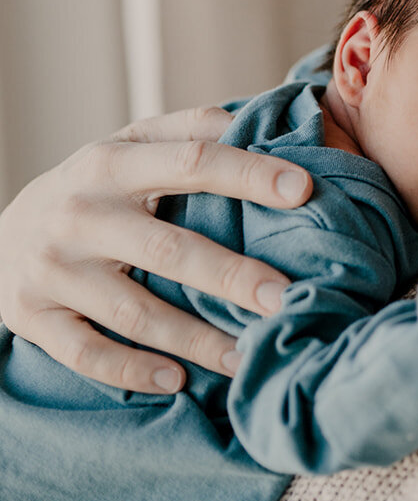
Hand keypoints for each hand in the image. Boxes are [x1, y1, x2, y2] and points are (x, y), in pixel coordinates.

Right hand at [0, 108, 310, 392]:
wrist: (0, 232)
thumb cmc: (95, 187)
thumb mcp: (130, 144)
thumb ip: (191, 131)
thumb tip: (262, 120)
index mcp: (112, 163)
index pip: (190, 162)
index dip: (247, 174)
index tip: (303, 189)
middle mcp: (81, 214)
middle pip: (169, 250)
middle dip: (232, 276)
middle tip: (286, 298)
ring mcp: (53, 269)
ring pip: (135, 312)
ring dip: (196, 339)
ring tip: (250, 355)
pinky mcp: (32, 317)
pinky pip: (87, 354)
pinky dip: (132, 369)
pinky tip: (177, 380)